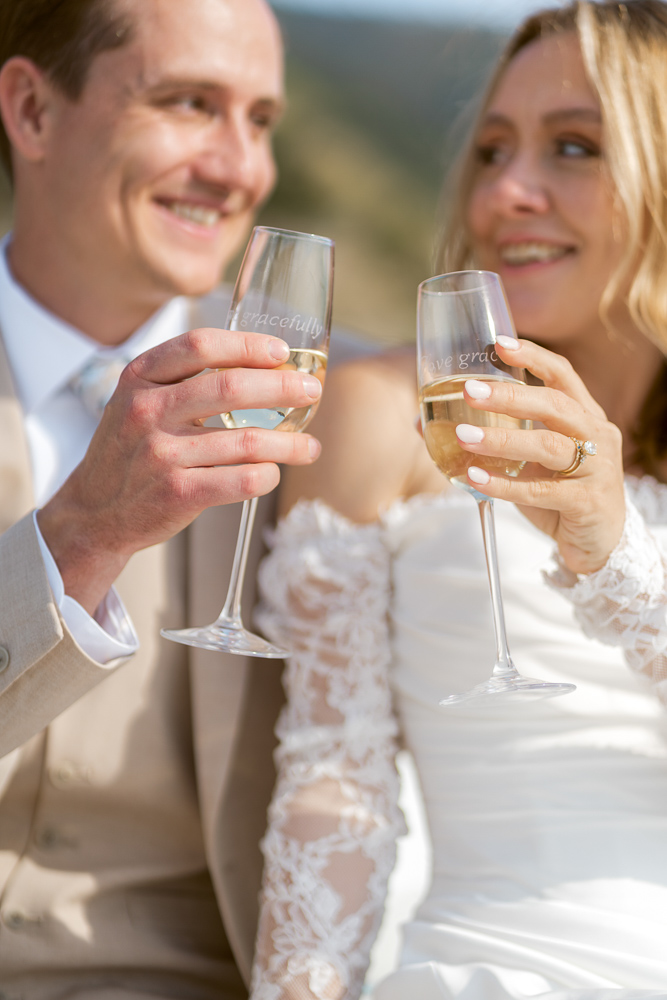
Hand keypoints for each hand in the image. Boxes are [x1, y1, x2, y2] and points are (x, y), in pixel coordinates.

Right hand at [38, 328, 322, 612]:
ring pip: (247, 441)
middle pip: (231, 388)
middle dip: (282, 388)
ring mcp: (162, 454)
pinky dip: (268, 475)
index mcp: (140, 378)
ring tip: (310, 447)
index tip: (281, 352)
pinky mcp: (178, 493)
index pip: (200, 346)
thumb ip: (183, 380)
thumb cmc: (131, 451)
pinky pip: (242, 480)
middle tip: (311, 392)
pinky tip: (274, 474)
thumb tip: (262, 368)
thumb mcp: (138, 401)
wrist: (95, 512)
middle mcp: (148, 411)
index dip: (247, 345)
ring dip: (289, 443)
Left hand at [454, 337, 624, 575]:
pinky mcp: (587, 503)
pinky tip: (473, 478)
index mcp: (584, 416)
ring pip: (547, 446)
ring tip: (463, 437)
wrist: (598, 544)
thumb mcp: (526, 462)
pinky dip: (504, 484)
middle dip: (510, 396)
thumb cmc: (559, 494)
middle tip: (470, 391)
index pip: (562, 375)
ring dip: (502, 439)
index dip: (533, 357)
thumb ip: (489, 440)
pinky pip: (541, 490)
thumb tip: (422, 422)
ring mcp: (596, 469)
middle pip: (555, 405)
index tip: (499, 344)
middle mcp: (596, 436)